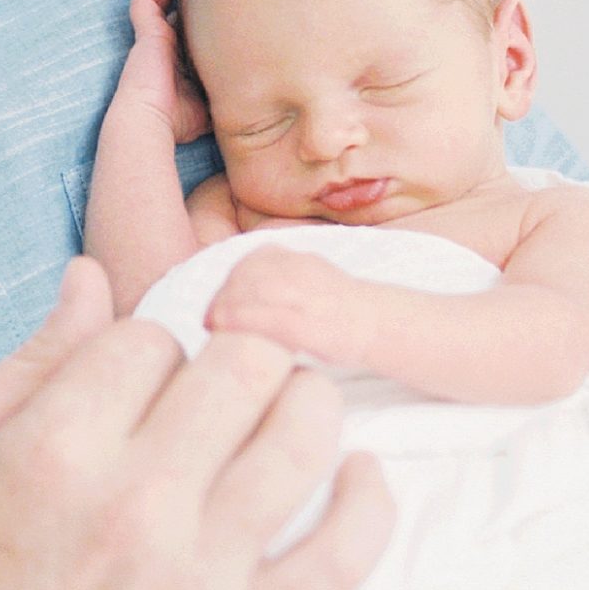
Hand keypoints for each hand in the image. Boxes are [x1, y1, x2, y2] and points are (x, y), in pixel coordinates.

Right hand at [0, 258, 394, 589]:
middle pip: (244, 364)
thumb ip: (32, 357)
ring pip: (305, 433)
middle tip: (230, 385)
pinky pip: (344, 554)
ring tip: (289, 414)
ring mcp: (194, 580)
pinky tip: (355, 476)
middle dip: (239, 358)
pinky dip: (365, 500)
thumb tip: (96, 276)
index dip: (155, 349)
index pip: (156, 335)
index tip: (145, 386)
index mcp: (56, 445)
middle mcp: (133, 504)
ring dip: (304, 405)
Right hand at [115, 0, 211, 144]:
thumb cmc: (175, 121)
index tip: (221, 15)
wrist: (149, 122)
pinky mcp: (147, 32)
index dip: (197, 22)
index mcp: (174, 63)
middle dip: (189, 0)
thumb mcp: (207, 110)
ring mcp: (152, 37)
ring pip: (156, 0)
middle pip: (172, 13)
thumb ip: (222, 100)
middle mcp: (162, 47)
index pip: (184, 34)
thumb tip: (247, 106)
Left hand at [206, 247, 372, 366]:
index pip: (251, 261)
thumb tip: (235, 290)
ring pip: (252, 292)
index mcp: (298, 259)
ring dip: (226, 308)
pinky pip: (267, 317)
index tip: (217, 303)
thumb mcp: (307, 277)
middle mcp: (300, 271)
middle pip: (246, 275)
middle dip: (222, 296)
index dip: (228, 281)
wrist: (378, 324)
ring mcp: (306, 296)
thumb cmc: (337, 309)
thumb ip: (276, 277)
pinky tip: (224, 330)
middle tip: (209, 319)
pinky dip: (240, 321)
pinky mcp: (309, 324)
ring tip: (214, 327)